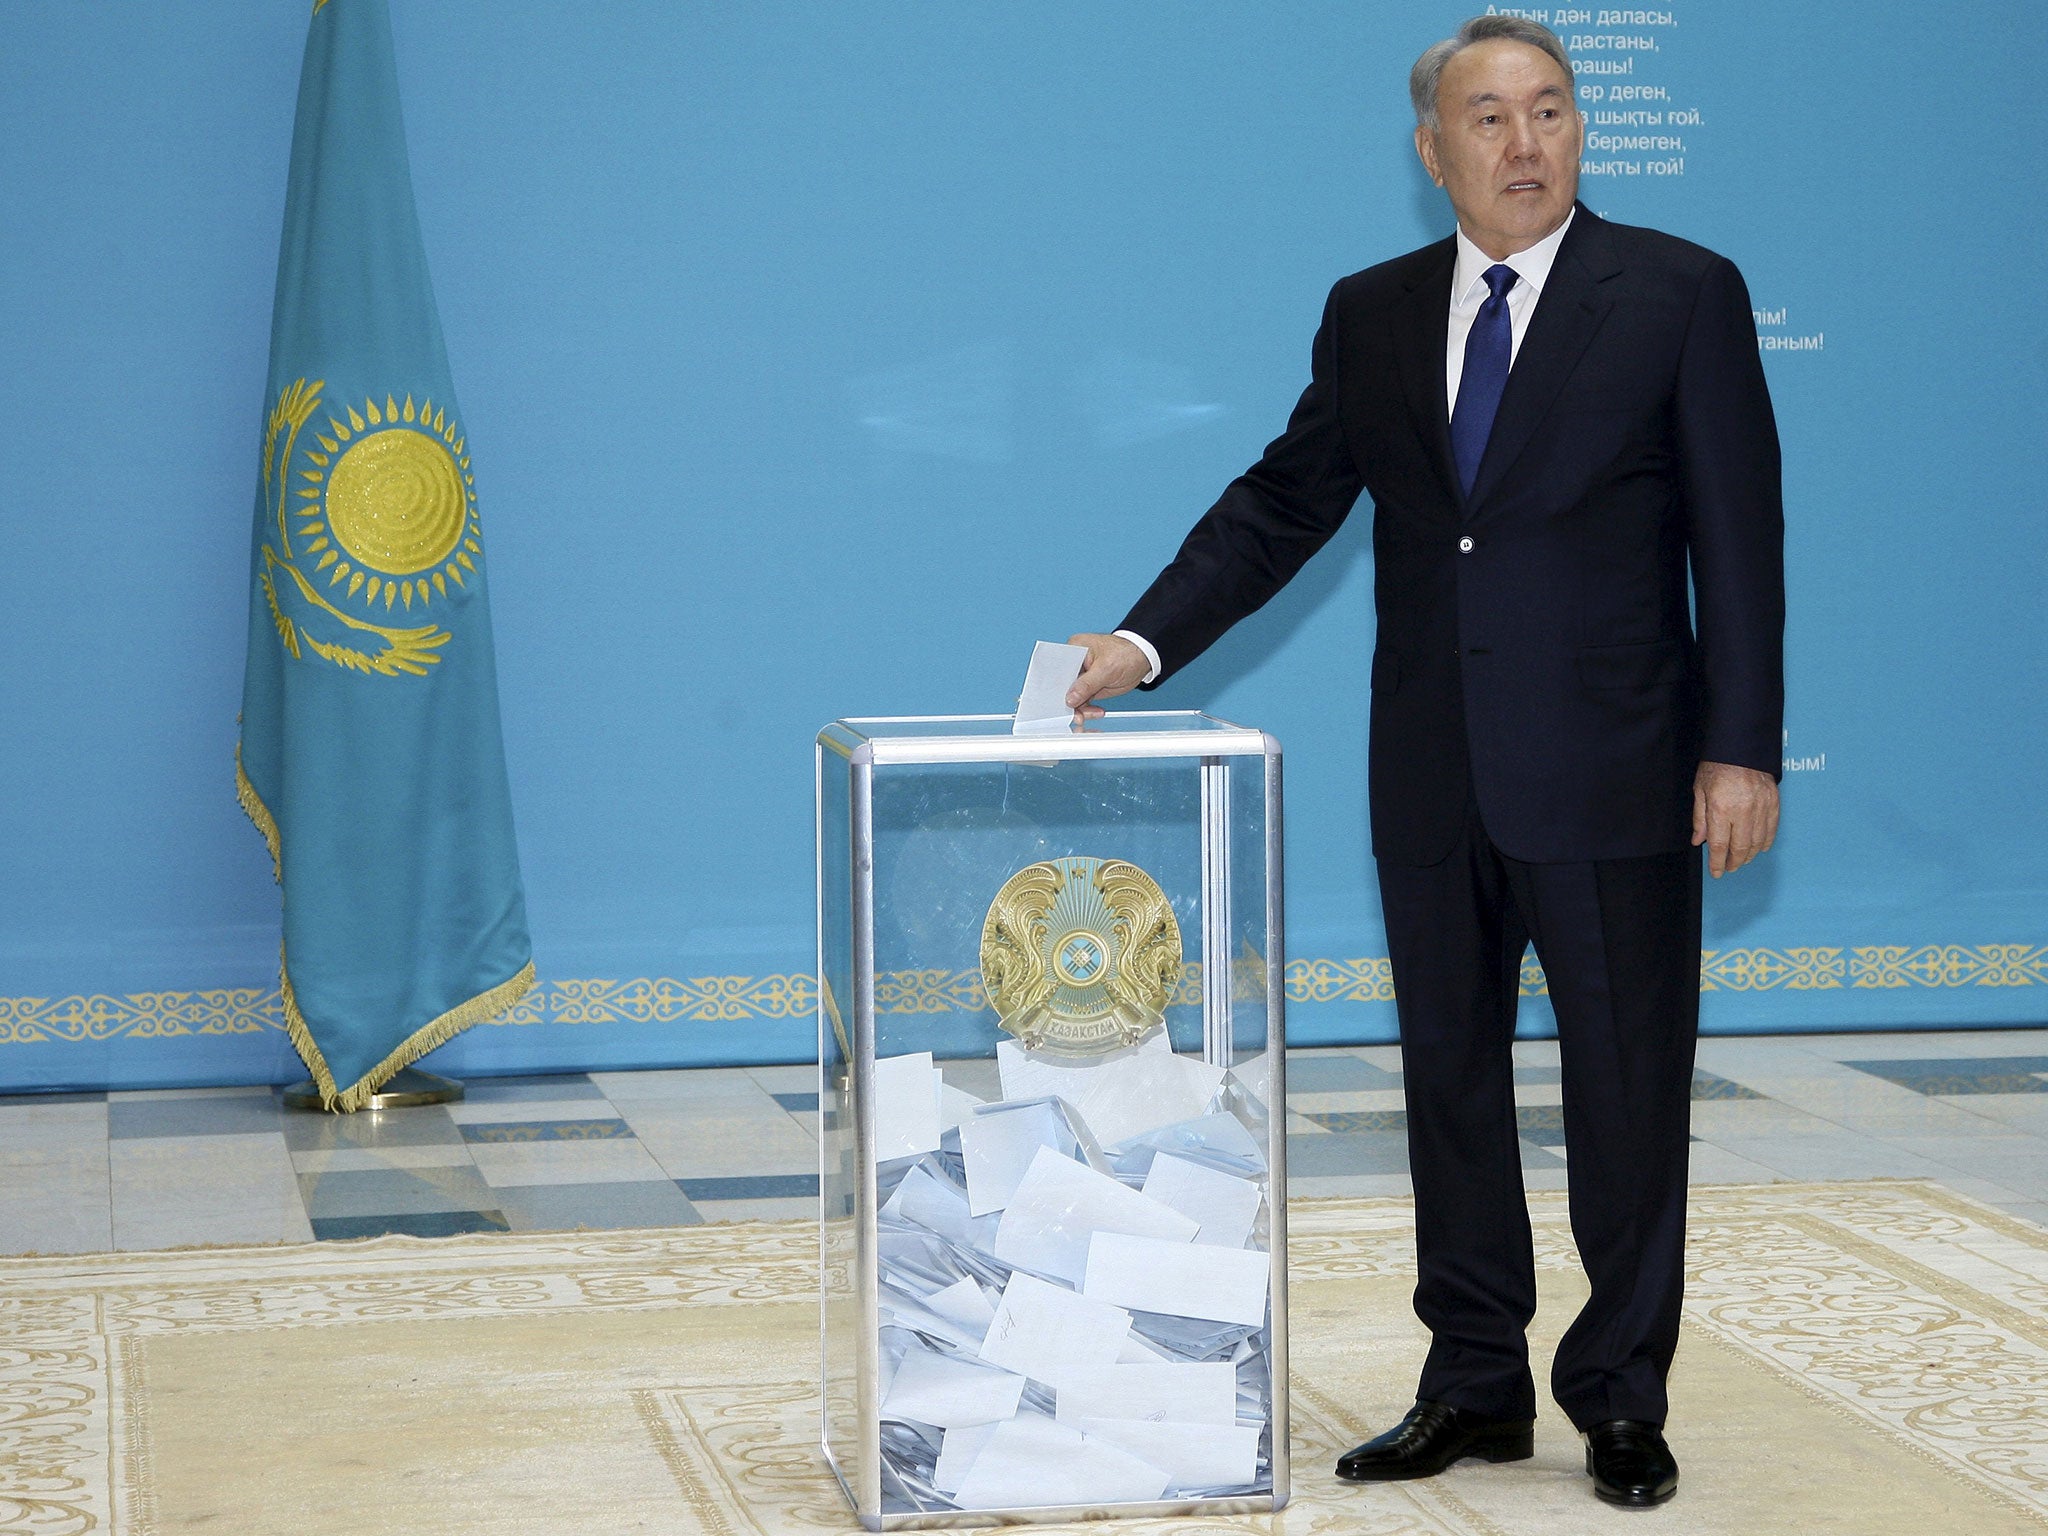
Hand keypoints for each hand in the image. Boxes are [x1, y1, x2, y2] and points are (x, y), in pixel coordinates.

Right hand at [1064, 633, 1149, 721]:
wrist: (1142, 658)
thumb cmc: (1126, 654)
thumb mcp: (1106, 669)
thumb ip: (1087, 684)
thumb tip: (1070, 698)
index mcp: (1074, 648)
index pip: (1059, 669)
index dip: (1056, 686)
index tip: (1059, 701)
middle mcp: (1075, 662)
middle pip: (1063, 685)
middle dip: (1068, 702)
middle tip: (1075, 714)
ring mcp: (1082, 675)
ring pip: (1072, 696)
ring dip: (1079, 709)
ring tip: (1089, 715)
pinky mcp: (1088, 686)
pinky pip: (1082, 701)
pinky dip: (1087, 709)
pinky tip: (1095, 712)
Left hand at [1692, 760, 1779, 877]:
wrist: (1742, 746)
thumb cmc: (1717, 766)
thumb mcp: (1700, 790)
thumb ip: (1700, 818)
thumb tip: (1698, 841)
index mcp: (1721, 808)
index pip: (1719, 844)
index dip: (1717, 862)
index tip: (1716, 872)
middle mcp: (1743, 811)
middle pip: (1740, 847)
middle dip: (1734, 862)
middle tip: (1729, 868)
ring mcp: (1761, 807)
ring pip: (1757, 842)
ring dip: (1750, 855)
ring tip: (1741, 860)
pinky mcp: (1774, 803)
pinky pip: (1771, 829)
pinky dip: (1765, 842)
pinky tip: (1759, 848)